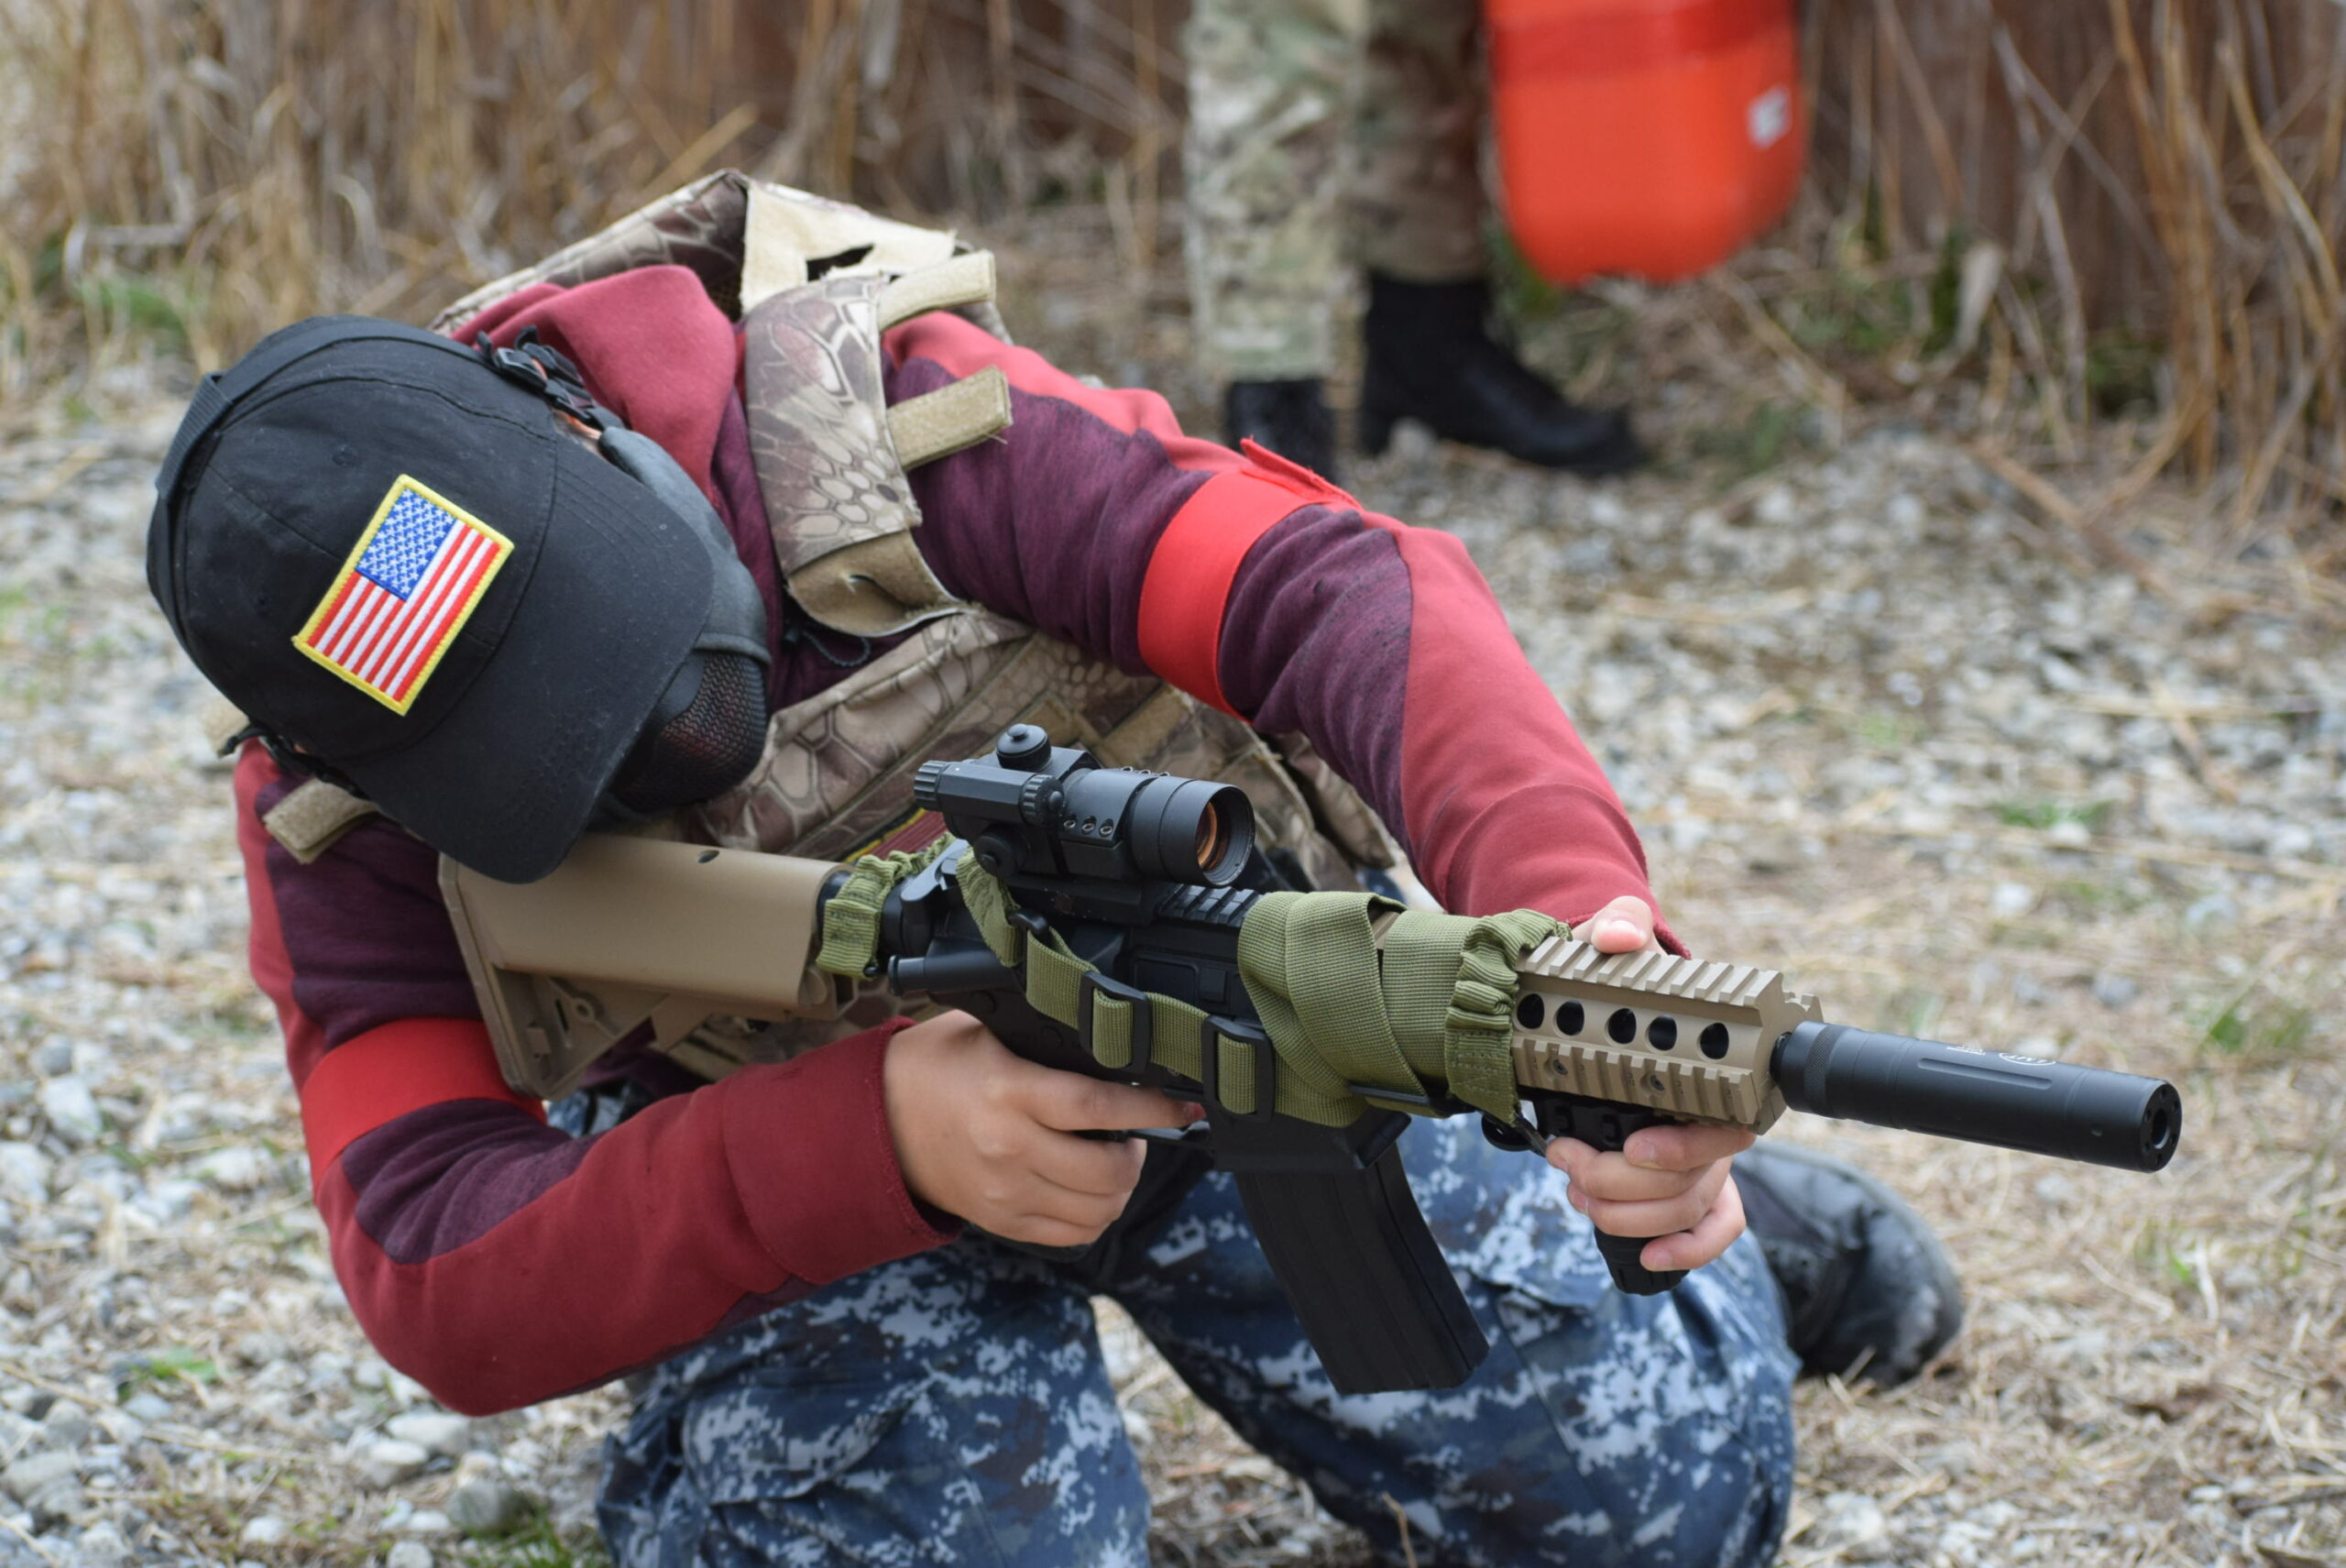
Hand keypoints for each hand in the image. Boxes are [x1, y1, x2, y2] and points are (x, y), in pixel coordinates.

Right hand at [882, 1011, 1200, 1247]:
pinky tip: (1090, 1188)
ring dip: (1122, 1186)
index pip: (1096, 1106)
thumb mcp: (991, 1034)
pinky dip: (1097, 1214)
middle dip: (1140, 1152)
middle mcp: (1009, 1147)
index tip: (1185, 1104)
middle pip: (1107, 1172)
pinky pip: (1074, 1234)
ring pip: (1099, 1209)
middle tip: (1135, 1132)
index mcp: (1010, 1091)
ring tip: (1113, 1158)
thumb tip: (1121, 1048)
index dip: (1151, 1109)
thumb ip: (1049, 1045)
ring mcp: (1006, 1193)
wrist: (880, 1121)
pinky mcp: (1003, 1222)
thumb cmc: (940, 1067)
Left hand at [1550, 889, 1740, 1276]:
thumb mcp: (1615, 948)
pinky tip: (1648, 1259)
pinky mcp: (1689, 1181)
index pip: (1727, 1126)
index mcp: (1712, 1073)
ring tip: (1572, 1185)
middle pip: (1694, 1179)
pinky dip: (1685, 1251)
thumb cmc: (1625, 983)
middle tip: (1567, 1159)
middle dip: (1624, 1183)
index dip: (1683, 1147)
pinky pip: (1712, 1230)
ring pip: (1686, 1208)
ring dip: (1625, 1212)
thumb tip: (1617, 936)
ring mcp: (1704, 1156)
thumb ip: (1618, 929)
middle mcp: (1716, 1121)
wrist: (1613, 1008)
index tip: (1633, 1148)